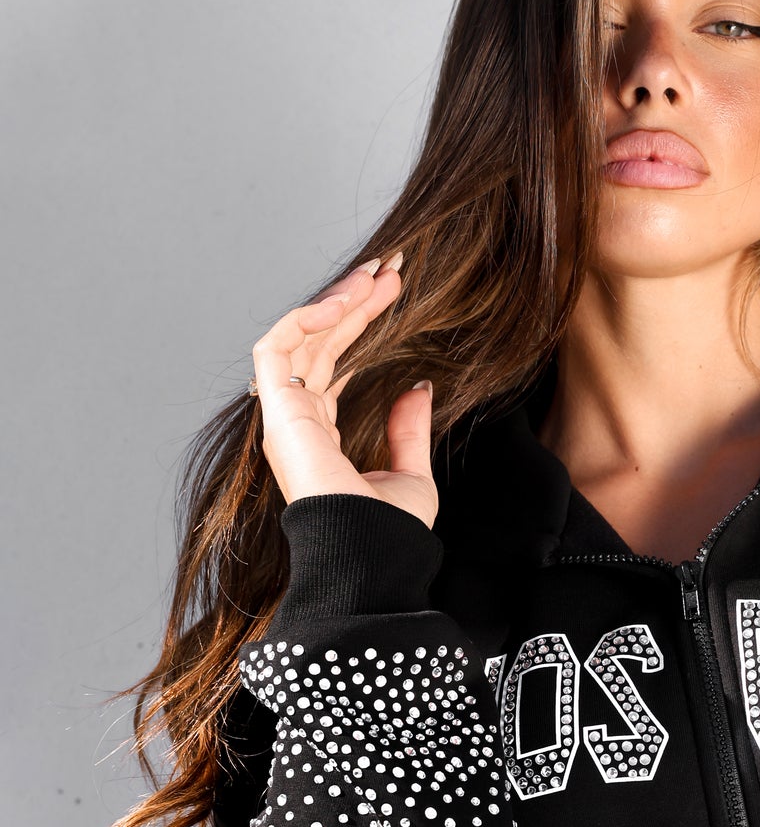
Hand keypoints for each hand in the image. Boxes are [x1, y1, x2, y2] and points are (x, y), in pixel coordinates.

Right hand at [250, 249, 437, 526]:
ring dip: (336, 301)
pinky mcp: (278, 412)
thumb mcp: (410, 472)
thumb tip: (417, 384)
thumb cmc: (389, 531)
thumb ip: (407, 428)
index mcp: (321, 436)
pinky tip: (345, 302)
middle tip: (391, 271)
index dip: (362, 325)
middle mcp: (298, 423)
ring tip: (376, 275)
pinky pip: (276, 347)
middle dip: (353, 303)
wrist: (373, 555)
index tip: (395, 294)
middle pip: (320, 344)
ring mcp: (284, 417)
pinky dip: (305, 318)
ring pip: (300, 337)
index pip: (336, 364)